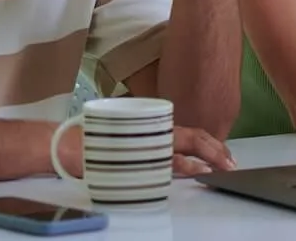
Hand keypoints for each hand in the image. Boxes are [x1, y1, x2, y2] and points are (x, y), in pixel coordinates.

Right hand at [48, 122, 234, 177]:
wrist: (64, 145)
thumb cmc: (91, 143)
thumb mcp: (126, 139)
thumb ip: (146, 144)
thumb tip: (166, 154)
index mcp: (150, 127)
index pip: (187, 132)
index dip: (208, 141)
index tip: (223, 152)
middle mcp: (150, 131)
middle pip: (192, 137)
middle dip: (215, 149)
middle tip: (231, 161)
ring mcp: (144, 143)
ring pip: (183, 147)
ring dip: (206, 156)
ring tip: (222, 165)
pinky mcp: (136, 156)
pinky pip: (165, 161)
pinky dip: (185, 164)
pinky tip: (198, 169)